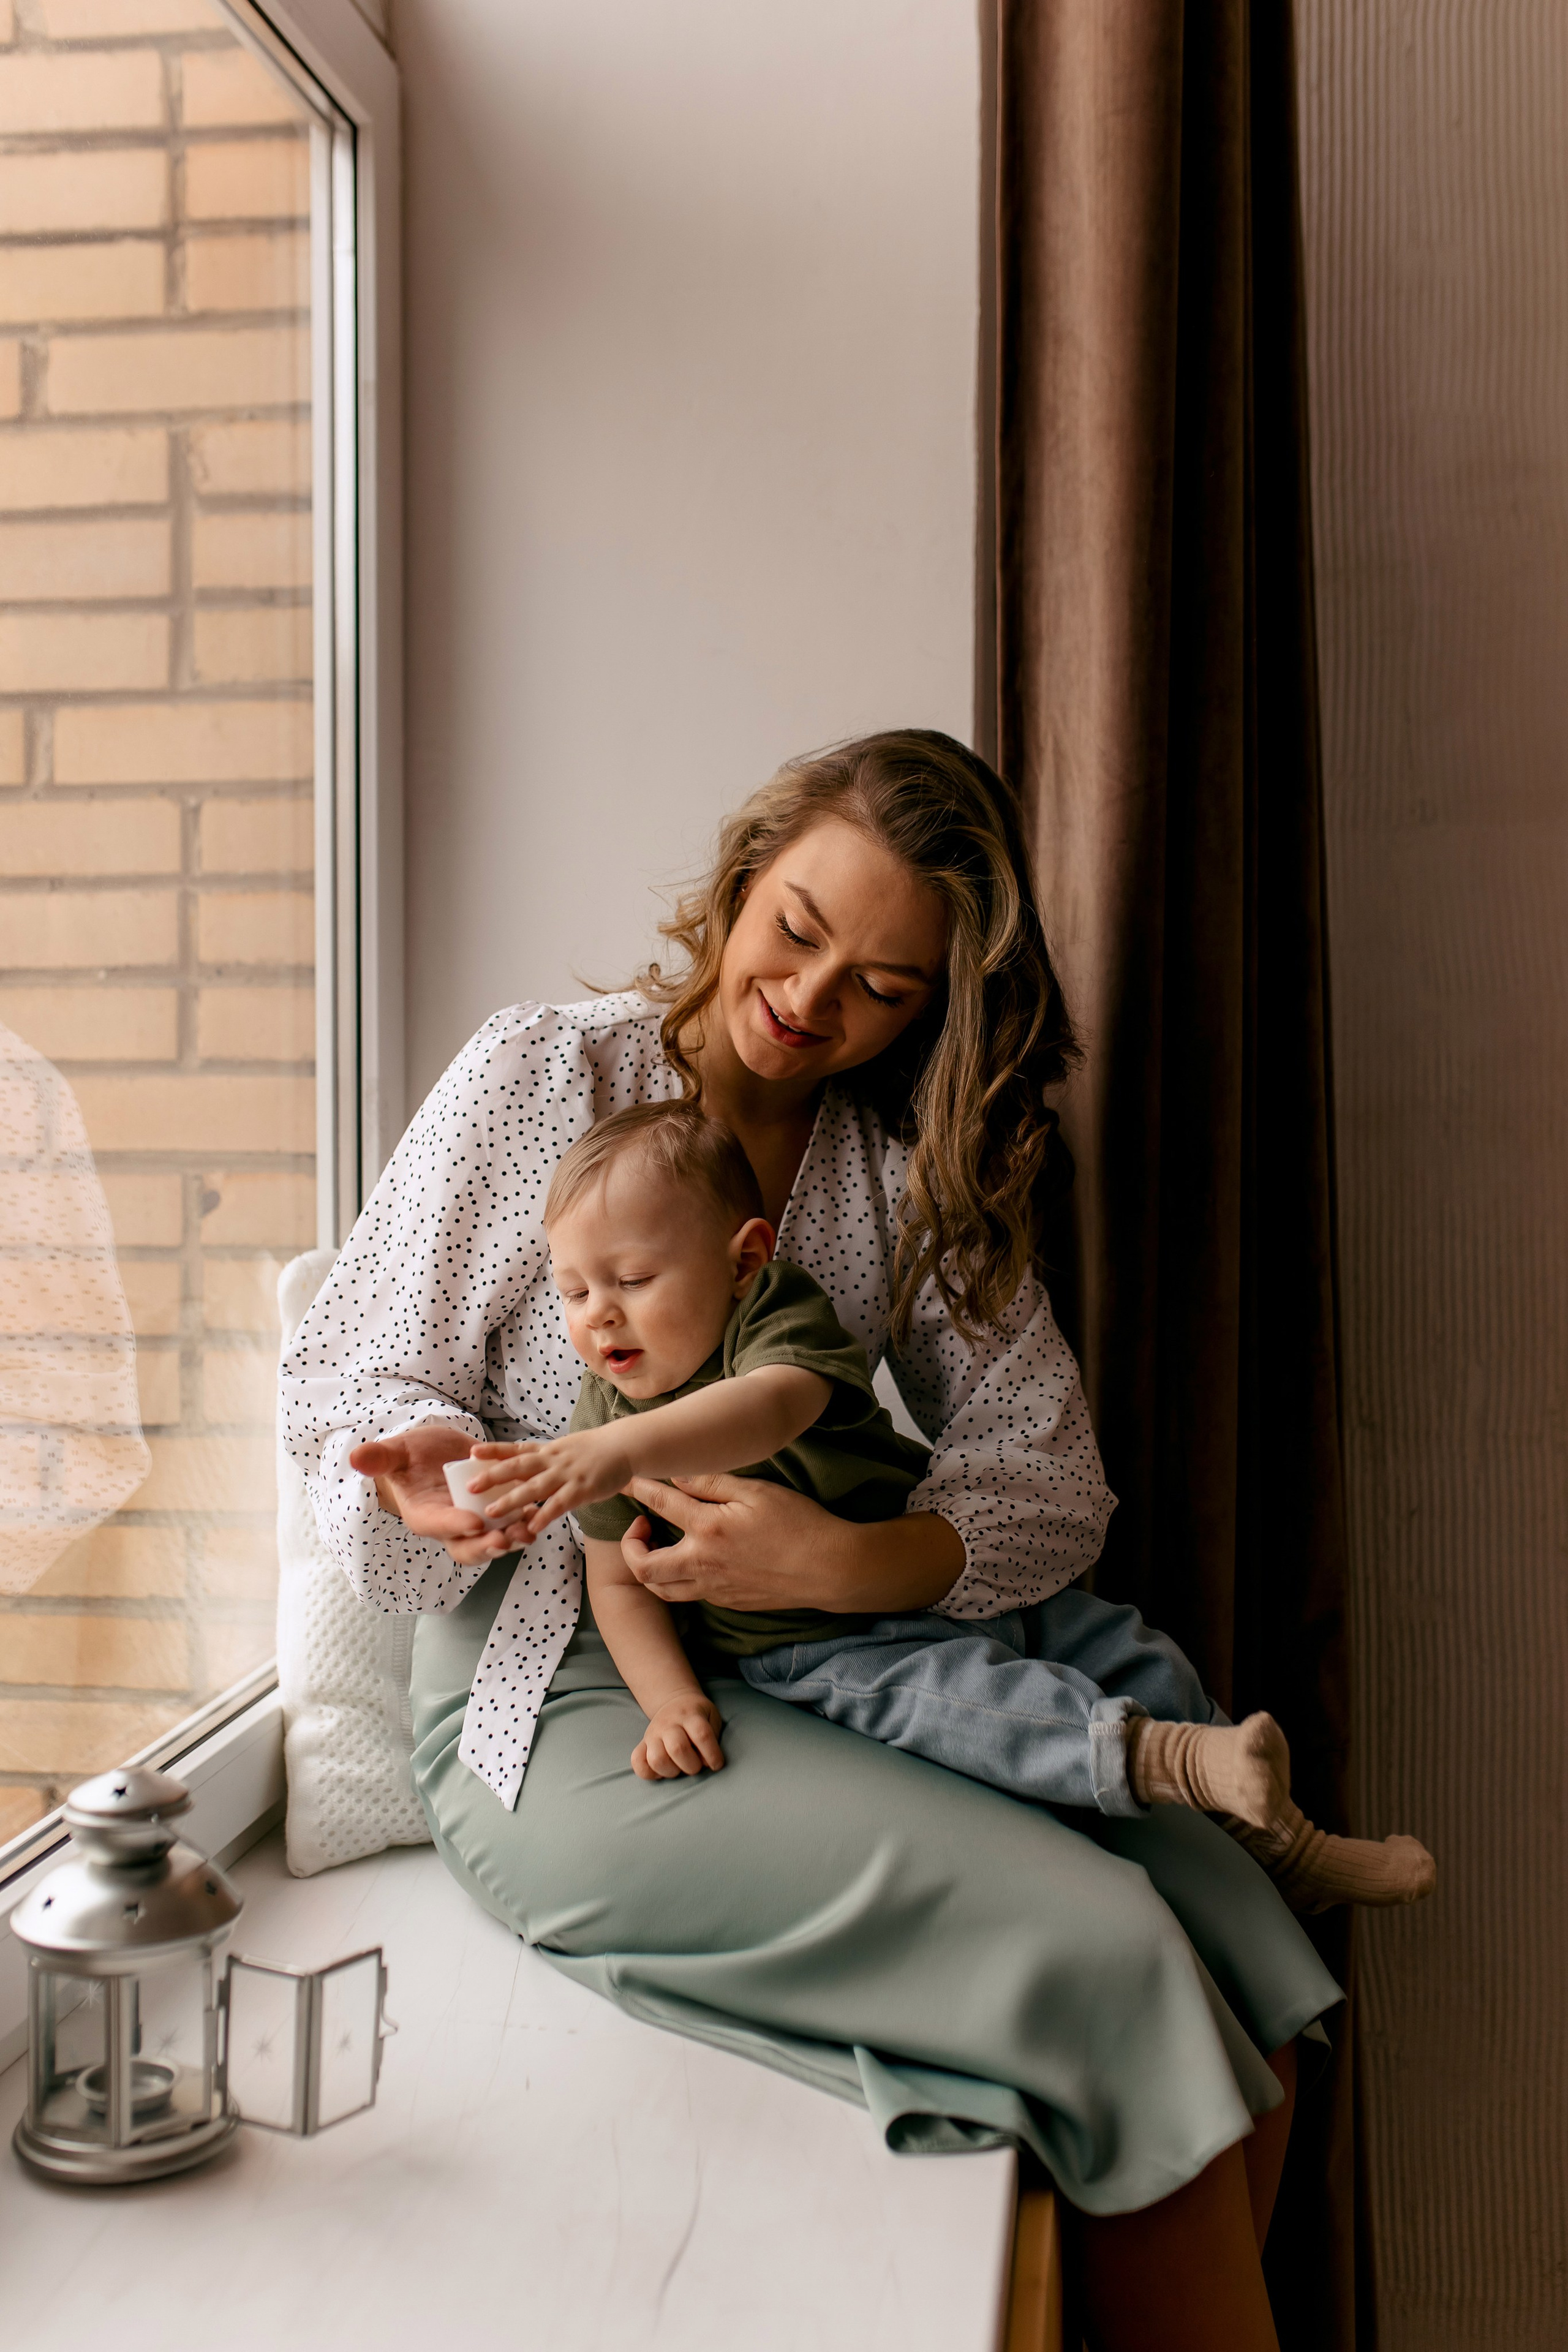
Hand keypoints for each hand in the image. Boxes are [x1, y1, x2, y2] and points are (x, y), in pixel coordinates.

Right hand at [347, 1425, 531, 1565]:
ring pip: (492, 1541)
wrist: (431, 1456)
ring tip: (528, 1530)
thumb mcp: (395, 1453)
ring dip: (512, 1539)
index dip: (454, 1526)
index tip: (473, 1523)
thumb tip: (355, 1457)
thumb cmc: (409, 1456)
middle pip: (466, 1547)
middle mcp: (449, 1524)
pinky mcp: (491, 1512)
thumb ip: (379, 1458)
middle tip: (505, 1540)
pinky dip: (524, 1522)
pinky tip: (538, 1515)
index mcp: (423, 1514)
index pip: (437, 1526)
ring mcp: (472, 1521)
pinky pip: (509, 1524)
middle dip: (486, 1547)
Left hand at [467, 1429, 633, 1536]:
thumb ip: (546, 1460)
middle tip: (470, 1487)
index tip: (471, 1452)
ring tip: (492, 1513)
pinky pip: (560, 1504)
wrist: (625, 1446)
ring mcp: (567, 1475)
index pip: (516, 1450)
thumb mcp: (566, 1449)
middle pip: (518, 1468)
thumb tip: (526, 1469)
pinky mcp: (582, 1489)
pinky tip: (533, 1527)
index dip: (493, 1451)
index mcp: (548, 1451)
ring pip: (534, 1488)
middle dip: (493, 1477)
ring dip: (512, 1501)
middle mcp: (553, 1461)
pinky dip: (545, 1515)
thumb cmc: (595, 1451)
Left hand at [619, 1475, 966, 1613]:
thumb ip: (712, 1483)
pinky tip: (692, 1562)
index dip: (639, 1487)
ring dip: (650, 1568)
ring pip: (663, 1589)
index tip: (627, 1479)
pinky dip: (678, 1580)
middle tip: (642, 1526)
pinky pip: (690, 1596)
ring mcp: (714, 1588)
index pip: (660, 1504)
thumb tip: (677, 1473)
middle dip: (631, 1546)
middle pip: (644, 1566)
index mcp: (707, 1530)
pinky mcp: (729, 1601)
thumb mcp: (757, 1491)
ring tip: (658, 1547)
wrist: (830, 1569)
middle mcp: (702, 1564)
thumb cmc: (799, 1523)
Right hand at [633, 1692, 724, 1779]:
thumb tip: (705, 1762)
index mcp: (690, 1715)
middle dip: (692, 1765)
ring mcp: (653, 1734)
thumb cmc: (698, 1715)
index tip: (717, 1764)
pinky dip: (648, 1773)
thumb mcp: (712, 1717)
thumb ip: (712, 1737)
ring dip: (671, 1771)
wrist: (674, 1700)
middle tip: (696, 1766)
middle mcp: (669, 1723)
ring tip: (679, 1768)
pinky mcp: (642, 1744)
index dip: (712, 1754)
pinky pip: (637, 1762)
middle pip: (677, 1748)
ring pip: (656, 1759)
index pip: (702, 1734)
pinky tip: (661, 1771)